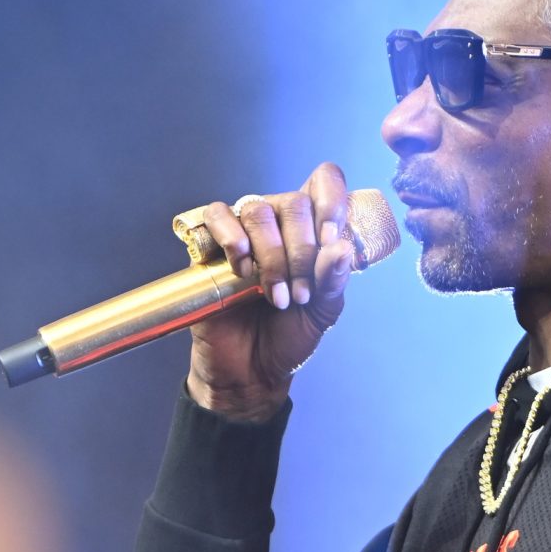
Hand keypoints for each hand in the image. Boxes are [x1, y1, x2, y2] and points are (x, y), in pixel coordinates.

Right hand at [186, 163, 356, 420]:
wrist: (252, 369)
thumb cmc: (290, 335)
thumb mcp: (324, 311)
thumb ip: (333, 280)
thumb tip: (339, 248)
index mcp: (313, 229)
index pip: (324, 182)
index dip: (331, 201)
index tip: (331, 241)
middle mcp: (279, 222)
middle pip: (294, 202)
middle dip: (302, 252)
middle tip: (300, 295)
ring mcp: (244, 231)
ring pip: (258, 210)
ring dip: (271, 256)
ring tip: (274, 295)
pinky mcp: (211, 244)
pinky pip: (217, 215)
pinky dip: (232, 239)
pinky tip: (242, 271)